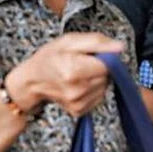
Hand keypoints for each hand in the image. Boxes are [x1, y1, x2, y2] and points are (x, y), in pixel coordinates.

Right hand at [6, 33, 124, 116]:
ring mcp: (78, 103)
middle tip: (81, 62)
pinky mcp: (79, 111)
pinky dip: (92, 90)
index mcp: (74, 70)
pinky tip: (79, 84)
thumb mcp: (69, 41)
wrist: (32, 80)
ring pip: (104, 87)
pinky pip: (98, 97)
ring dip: (96, 79)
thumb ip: (97, 42)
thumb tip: (120, 47)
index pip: (108, 65)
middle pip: (107, 76)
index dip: (104, 57)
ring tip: (79, 73)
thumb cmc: (49, 58)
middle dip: (99, 68)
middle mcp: (77, 90)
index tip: (91, 55)